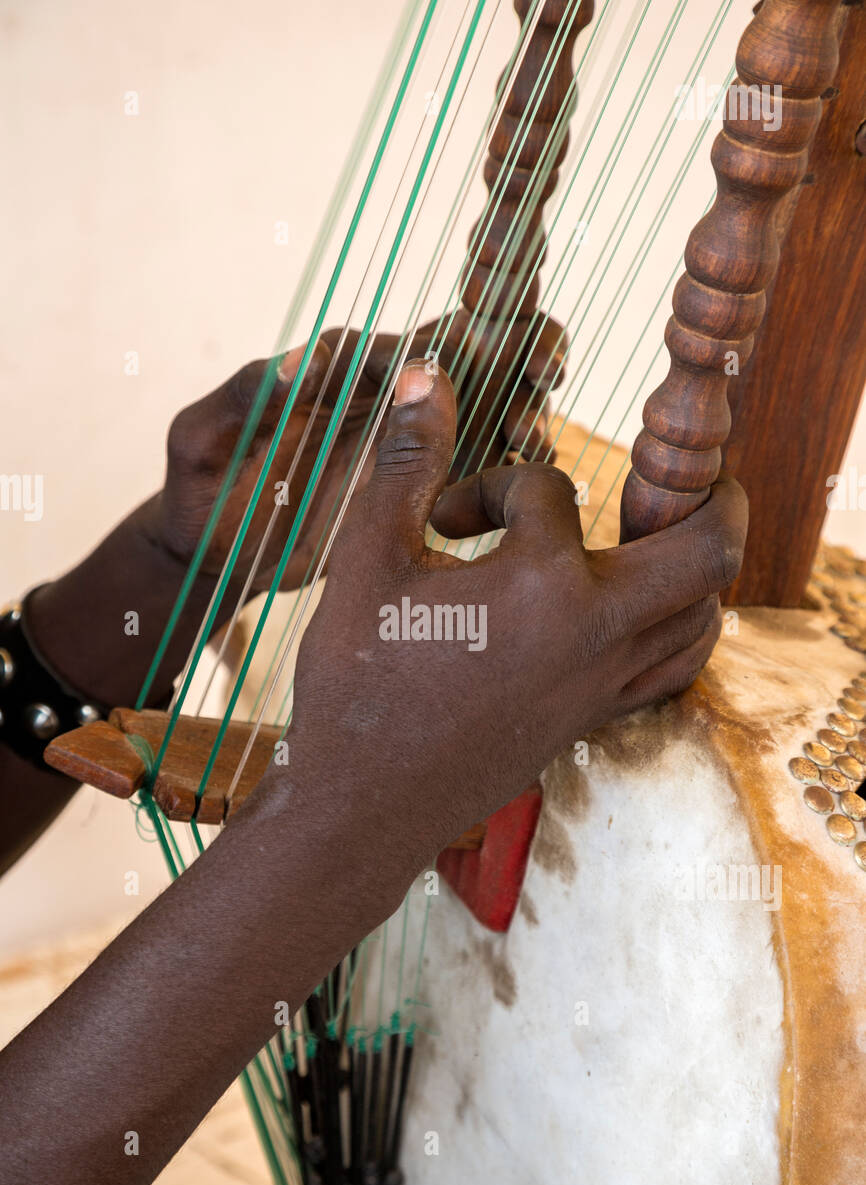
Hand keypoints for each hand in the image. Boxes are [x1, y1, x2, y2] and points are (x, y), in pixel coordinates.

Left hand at [151, 310, 564, 594]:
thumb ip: (246, 395)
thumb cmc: (198, 494)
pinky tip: (531, 478)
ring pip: (481, 411)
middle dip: (509, 354)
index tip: (479, 355)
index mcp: (331, 372)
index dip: (444, 345)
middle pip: (459, 360)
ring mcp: (403, 441)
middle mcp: (377, 397)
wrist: (214, 560)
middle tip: (547, 369)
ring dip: (519, 413)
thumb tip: (299, 360)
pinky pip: (474, 467)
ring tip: (536, 439)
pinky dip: (507, 468)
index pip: (396, 347)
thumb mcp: (202, 439)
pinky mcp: (417, 485)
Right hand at [285, 360, 746, 893]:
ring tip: (652, 537)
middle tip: (692, 472)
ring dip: (694, 566)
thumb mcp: (366, 562)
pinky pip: (674, 669)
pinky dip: (679, 629)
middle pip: (708, 550)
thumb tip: (427, 378)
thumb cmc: (356, 684)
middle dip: (712, 497)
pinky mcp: (594, 720)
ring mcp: (603, 685)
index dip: (491, 486)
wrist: (362, 806)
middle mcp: (595, 635)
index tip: (443, 518)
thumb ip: (404, 465)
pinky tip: (635, 613)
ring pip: (703, 615)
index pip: (549, 491)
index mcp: (541, 586)